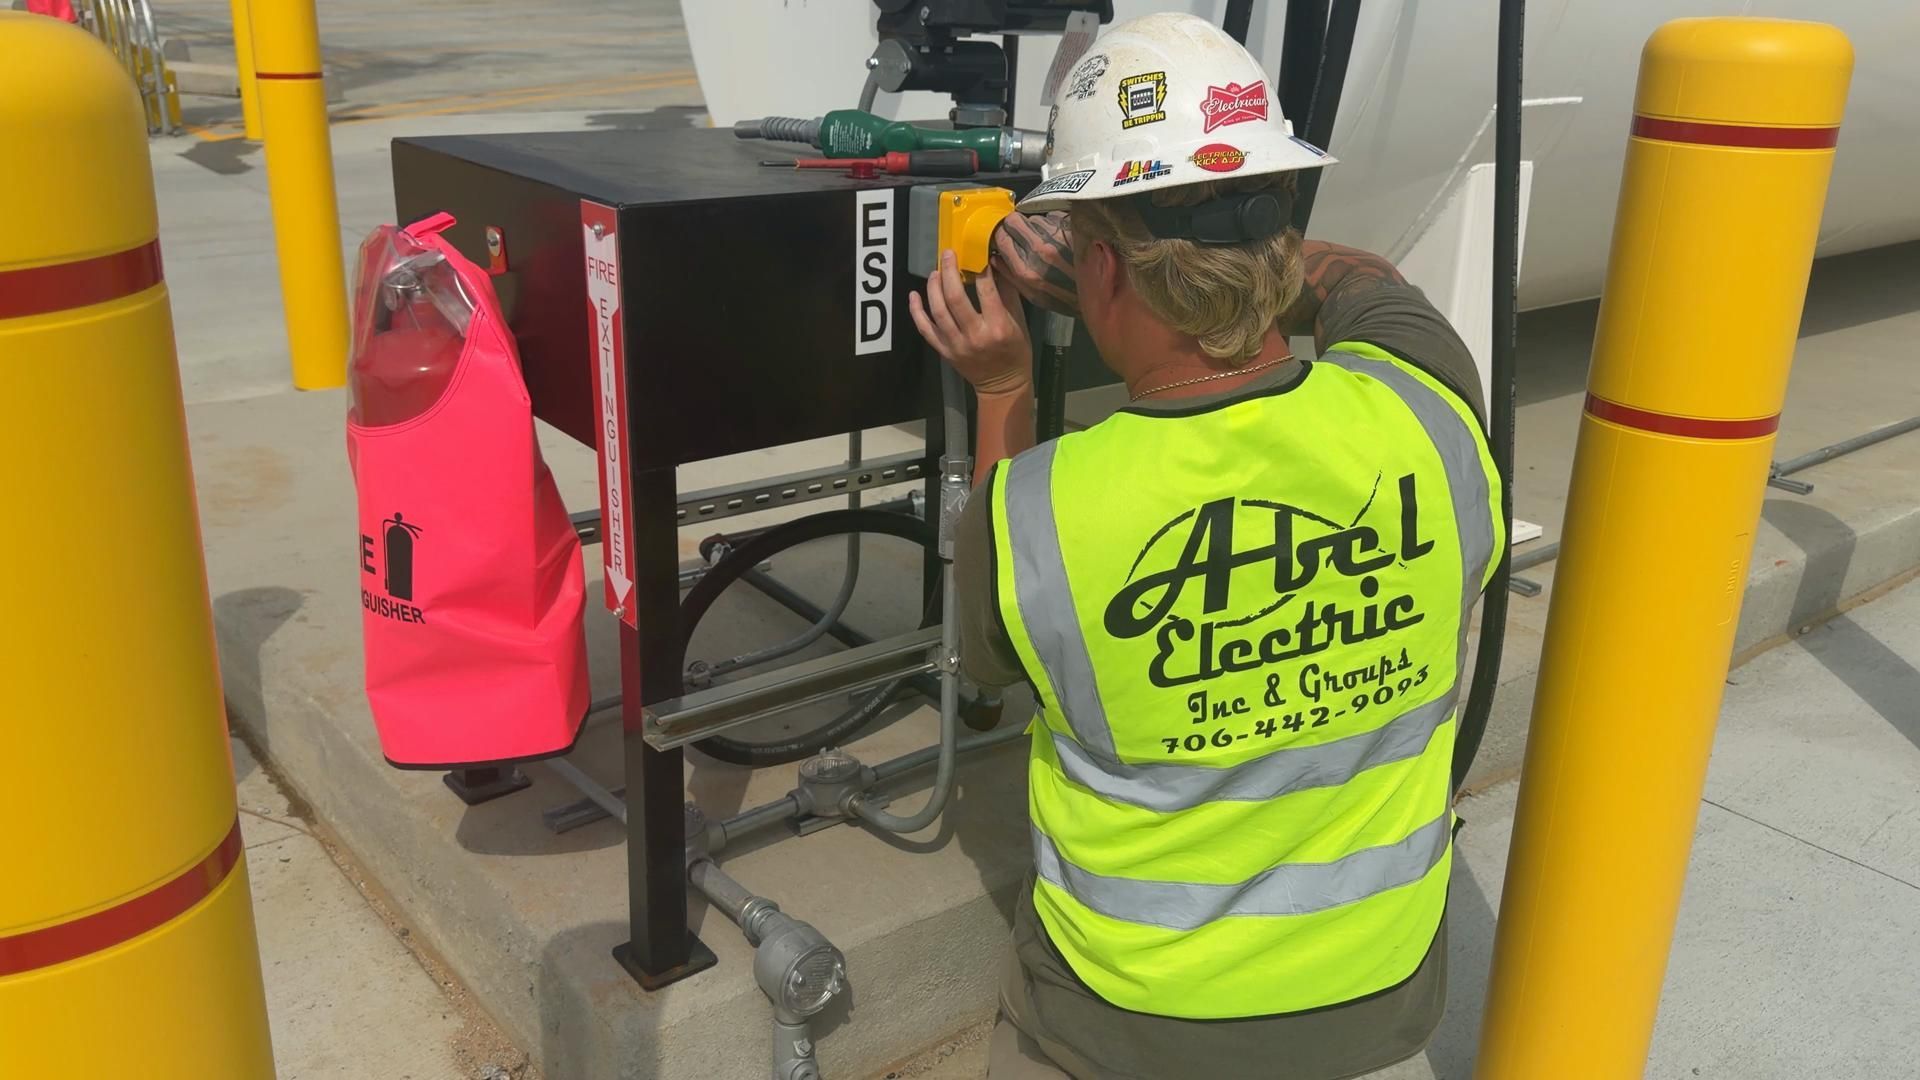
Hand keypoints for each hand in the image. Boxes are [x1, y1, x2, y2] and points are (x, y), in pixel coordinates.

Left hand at [909, 250, 1032, 395]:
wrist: (1003, 386)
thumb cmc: (1016, 352)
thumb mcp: (1019, 322)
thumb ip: (1007, 294)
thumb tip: (995, 264)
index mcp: (998, 327)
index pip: (986, 291)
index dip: (980, 269)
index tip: (976, 255)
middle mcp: (975, 335)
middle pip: (955, 298)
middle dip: (949, 272)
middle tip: (948, 254)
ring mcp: (956, 345)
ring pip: (938, 311)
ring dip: (933, 287)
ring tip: (935, 272)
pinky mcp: (944, 351)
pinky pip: (925, 329)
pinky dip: (916, 312)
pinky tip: (914, 295)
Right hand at [990, 211, 1079, 317]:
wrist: (1102, 293)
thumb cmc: (1066, 297)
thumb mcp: (1035, 296)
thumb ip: (1011, 276)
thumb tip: (995, 258)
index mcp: (1027, 270)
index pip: (1002, 239)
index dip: (1000, 234)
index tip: (1002, 235)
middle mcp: (1040, 250)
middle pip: (1014, 221)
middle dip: (1014, 224)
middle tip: (1019, 230)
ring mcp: (1057, 236)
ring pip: (1033, 217)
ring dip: (1035, 224)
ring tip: (1044, 237)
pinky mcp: (1072, 226)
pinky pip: (1052, 215)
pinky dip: (1053, 223)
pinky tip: (1060, 235)